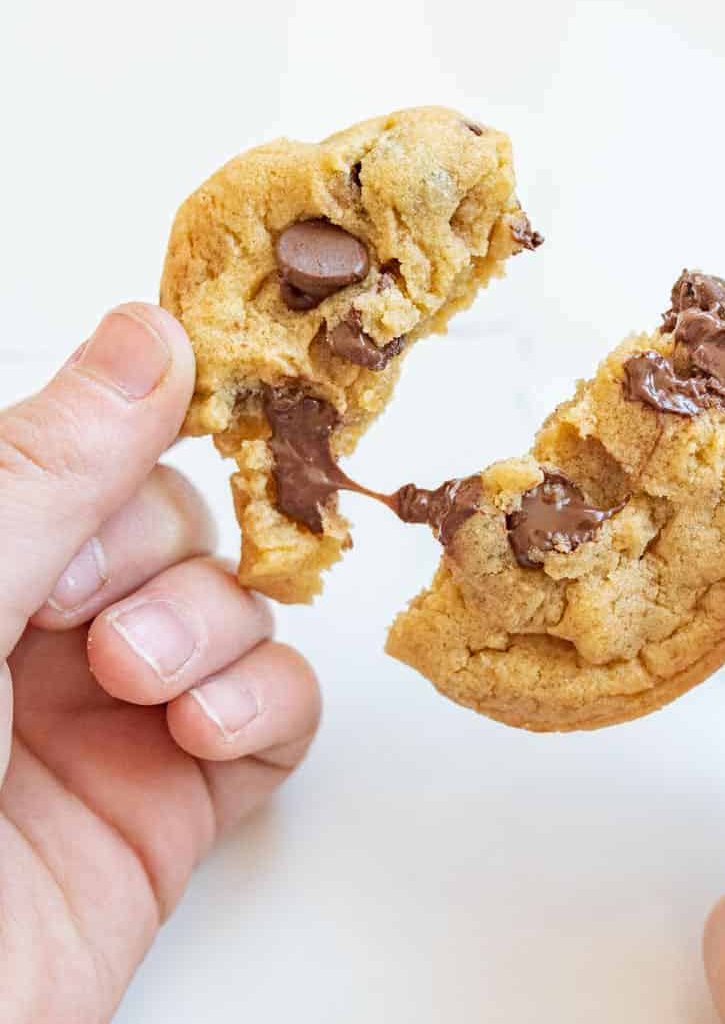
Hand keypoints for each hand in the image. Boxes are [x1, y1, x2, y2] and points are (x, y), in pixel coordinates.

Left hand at [0, 305, 319, 1022]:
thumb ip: (55, 466)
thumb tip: (148, 331)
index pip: (94, 448)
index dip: (143, 426)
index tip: (194, 393)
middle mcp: (43, 626)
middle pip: (177, 524)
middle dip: (158, 551)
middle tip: (86, 608)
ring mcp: (117, 710)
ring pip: (235, 606)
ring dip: (211, 628)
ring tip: (140, 683)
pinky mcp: (181, 793)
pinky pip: (279, 709)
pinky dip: (265, 703)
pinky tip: (205, 731)